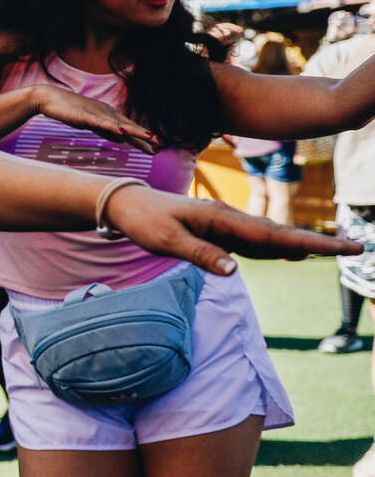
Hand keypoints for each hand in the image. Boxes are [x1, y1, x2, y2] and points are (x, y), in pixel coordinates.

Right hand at [34, 85, 160, 154]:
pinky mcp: (85, 116)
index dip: (142, 137)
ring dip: (135, 131)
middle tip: (160, 145)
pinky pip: (101, 123)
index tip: (155, 147)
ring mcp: (96, 114)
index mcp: (107, 115)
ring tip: (150, 138)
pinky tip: (122, 132)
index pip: (128, 128)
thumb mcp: (89, 123)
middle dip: (144, 136)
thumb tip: (121, 138)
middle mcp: (105, 113)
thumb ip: (105, 130)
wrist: (47, 98)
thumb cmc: (67, 110)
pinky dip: (112, 127)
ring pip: (119, 125)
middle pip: (128, 126)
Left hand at [108, 185, 361, 274]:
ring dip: (301, 245)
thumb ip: (202, 255)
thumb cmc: (144, 223)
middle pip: (280, 234)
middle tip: (355, 247)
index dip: (308, 244)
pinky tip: (291, 255)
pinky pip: (253, 242)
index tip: (341, 247)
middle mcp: (229, 218)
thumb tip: (235, 272)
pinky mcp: (217, 231)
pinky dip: (276, 248)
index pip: (273, 235)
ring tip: (335, 251)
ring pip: (270, 237)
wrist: (125, 204)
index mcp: (222, 218)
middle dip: (317, 243)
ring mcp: (225, 223)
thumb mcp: (167, 242)